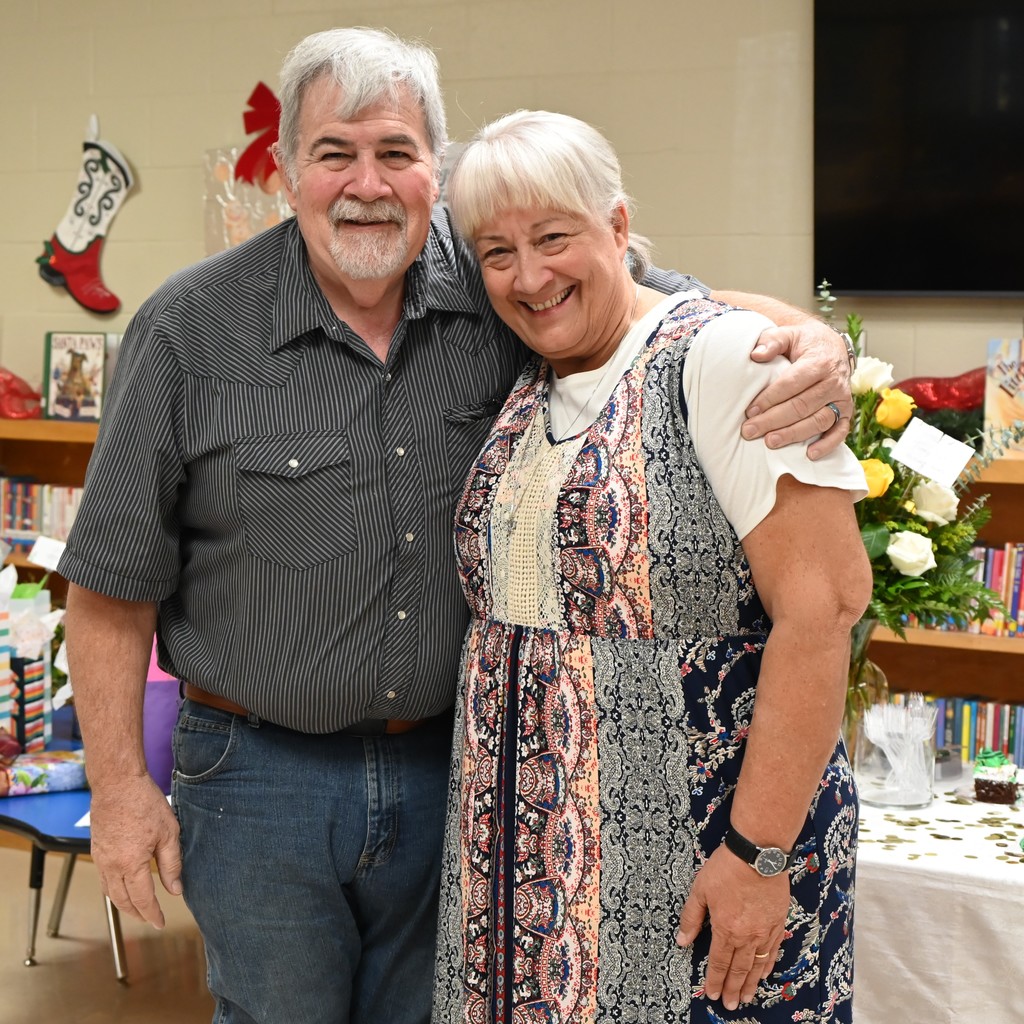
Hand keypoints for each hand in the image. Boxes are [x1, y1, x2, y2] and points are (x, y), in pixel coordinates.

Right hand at [88, 775, 181, 928]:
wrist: (117, 783)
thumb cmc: (145, 803)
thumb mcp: (168, 834)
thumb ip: (171, 865)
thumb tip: (175, 889)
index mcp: (131, 864)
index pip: (143, 899)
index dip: (152, 914)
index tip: (160, 922)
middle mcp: (112, 866)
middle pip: (123, 901)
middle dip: (137, 913)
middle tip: (151, 919)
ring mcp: (101, 859)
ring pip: (110, 892)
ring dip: (123, 904)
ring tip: (138, 908)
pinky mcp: (96, 850)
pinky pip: (104, 879)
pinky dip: (114, 890)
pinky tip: (123, 887)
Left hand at [676, 845, 789, 1010]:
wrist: (759, 854)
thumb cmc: (727, 868)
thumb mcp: (700, 890)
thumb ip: (691, 917)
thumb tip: (682, 940)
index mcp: (726, 929)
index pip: (719, 962)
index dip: (715, 980)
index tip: (713, 994)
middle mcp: (747, 935)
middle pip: (739, 969)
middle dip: (733, 989)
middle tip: (731, 1005)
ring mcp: (765, 930)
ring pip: (758, 964)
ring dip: (751, 983)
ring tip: (747, 998)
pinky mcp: (778, 922)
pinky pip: (774, 950)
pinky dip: (768, 965)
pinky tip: (764, 973)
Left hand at [743, 322, 852, 458]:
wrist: (831, 347)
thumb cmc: (804, 343)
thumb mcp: (789, 334)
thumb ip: (772, 341)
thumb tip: (756, 354)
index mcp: (819, 362)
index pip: (791, 384)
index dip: (769, 398)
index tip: (750, 411)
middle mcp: (834, 382)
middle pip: (801, 405)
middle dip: (773, 420)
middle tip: (750, 431)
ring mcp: (842, 399)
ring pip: (818, 421)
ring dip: (793, 434)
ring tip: (770, 443)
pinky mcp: (847, 412)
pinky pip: (840, 431)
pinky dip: (827, 445)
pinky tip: (809, 454)